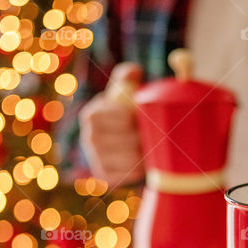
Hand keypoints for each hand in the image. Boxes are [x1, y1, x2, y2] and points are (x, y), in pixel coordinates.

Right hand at [78, 62, 143, 187]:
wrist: (120, 139)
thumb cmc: (127, 110)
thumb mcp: (125, 90)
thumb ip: (128, 76)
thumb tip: (134, 71)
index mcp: (92, 115)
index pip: (125, 118)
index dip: (142, 119)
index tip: (150, 117)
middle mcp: (88, 137)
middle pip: (129, 140)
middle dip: (146, 137)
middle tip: (159, 134)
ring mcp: (94, 158)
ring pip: (130, 158)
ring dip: (146, 153)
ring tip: (154, 147)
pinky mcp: (103, 175)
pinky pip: (128, 174)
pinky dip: (140, 169)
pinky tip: (146, 162)